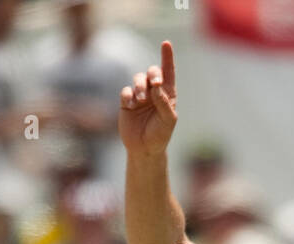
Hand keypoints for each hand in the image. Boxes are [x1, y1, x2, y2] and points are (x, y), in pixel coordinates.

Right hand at [119, 40, 176, 155]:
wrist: (144, 150)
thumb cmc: (160, 135)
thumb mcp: (167, 121)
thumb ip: (164, 103)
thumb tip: (156, 87)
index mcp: (167, 94)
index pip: (168, 72)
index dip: (167, 58)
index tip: (166, 44)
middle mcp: (154, 92)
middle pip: (152, 72)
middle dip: (153, 74)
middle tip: (156, 82)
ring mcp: (140, 96)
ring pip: (138, 79)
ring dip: (140, 86)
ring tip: (141, 99)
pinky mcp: (127, 102)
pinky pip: (125, 91)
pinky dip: (128, 95)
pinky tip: (130, 104)